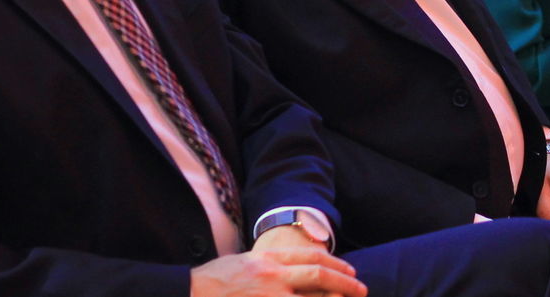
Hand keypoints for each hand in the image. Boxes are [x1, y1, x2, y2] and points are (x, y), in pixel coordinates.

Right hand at [190, 245, 364, 296]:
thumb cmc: (212, 279)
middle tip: (361, 289)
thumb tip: (289, 269)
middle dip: (344, 282)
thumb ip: (267, 264)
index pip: (310, 256)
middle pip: (317, 274)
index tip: (349, 270)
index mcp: (268, 259)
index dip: (334, 262)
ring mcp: (268, 296)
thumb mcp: (243, 261)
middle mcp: (272, 276)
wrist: (188, 291)